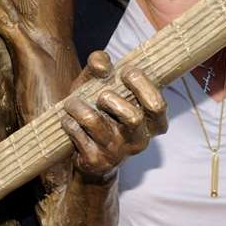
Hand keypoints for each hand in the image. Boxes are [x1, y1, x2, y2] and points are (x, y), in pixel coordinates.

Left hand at [61, 53, 166, 181]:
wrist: (87, 154)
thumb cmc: (99, 111)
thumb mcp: (100, 84)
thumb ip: (101, 64)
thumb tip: (102, 66)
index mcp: (151, 123)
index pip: (157, 106)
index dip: (142, 85)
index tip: (126, 72)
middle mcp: (138, 140)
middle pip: (133, 117)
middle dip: (111, 99)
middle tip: (101, 95)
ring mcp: (117, 153)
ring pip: (96, 122)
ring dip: (78, 107)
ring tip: (72, 103)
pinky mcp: (96, 161)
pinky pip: (77, 134)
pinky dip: (69, 122)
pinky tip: (68, 121)